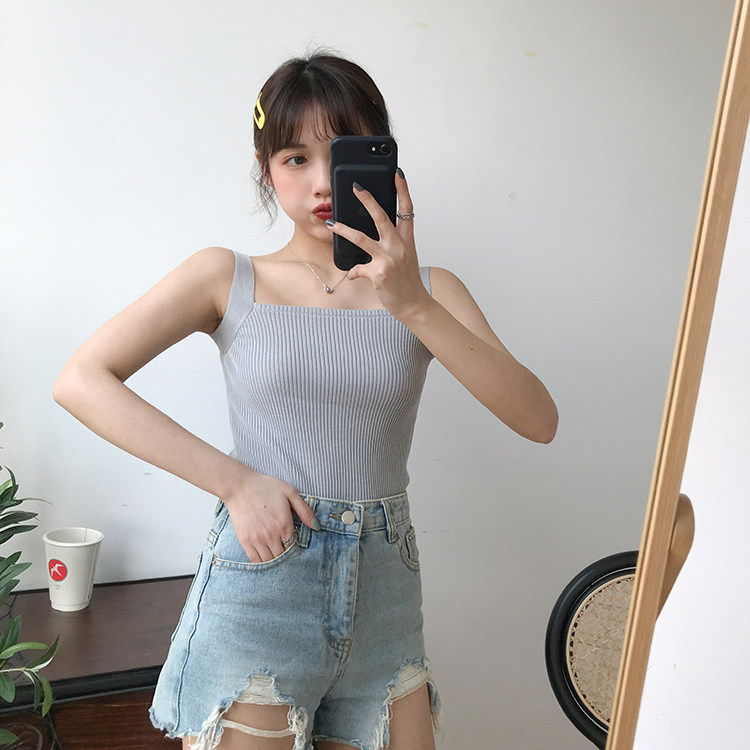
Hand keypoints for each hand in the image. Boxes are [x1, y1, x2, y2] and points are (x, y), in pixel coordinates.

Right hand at [221, 469, 318, 562]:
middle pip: (283, 556)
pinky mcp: (245, 541)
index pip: (294, 546)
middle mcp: (271, 535)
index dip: (295, 547)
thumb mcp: (290, 493)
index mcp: (284, 525)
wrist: (240, 486)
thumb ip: (305, 510)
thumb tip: (316, 527)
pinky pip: (255, 560)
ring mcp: (257, 540)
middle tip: (285, 550)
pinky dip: (261, 563)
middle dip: (286, 556)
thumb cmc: (266, 487)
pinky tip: (265, 557)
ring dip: (274, 560)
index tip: (293, 543)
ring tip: (276, 554)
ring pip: (270, 561)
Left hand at [327, 170, 430, 318]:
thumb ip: (392, 244)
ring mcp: (389, 259)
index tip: (397, 174)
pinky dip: (354, 272)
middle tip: (357, 187)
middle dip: (368, 200)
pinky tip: (354, 275)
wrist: (414, 305)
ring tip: (332, 224)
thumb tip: (371, 234)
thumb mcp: (405, 258)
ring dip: (345, 230)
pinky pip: (359, 269)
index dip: (402, 190)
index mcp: (407, 240)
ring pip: (362, 238)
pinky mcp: (380, 273)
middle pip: (382, 217)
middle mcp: (399, 247)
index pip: (406, 209)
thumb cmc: (407, 281)